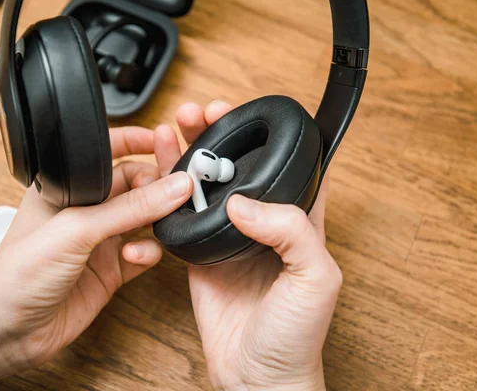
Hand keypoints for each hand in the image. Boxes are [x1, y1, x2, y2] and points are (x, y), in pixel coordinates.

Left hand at [0, 127, 192, 384]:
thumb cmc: (18, 273)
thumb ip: (131, 208)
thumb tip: (175, 186)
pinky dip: (149, 252)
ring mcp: (99, 242)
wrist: (6, 332)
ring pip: (144, 220)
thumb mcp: (77, 229)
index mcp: (66, 186)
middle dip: (157, 185)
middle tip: (179, 188)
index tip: (165, 142)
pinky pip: (144, 253)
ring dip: (157, 220)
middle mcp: (85, 211)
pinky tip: (136, 256)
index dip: (136, 144)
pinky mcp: (111, 271)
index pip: (108, 155)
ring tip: (164, 221)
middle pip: (133, 186)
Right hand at [155, 102, 341, 390]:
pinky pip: (183, 218)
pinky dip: (170, 193)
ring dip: (192, 155)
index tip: (247, 116)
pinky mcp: (201, 257)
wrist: (257, 376)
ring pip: (208, 187)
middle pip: (240, 168)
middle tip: (202, 112)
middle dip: (221, 135)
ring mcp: (230, 240)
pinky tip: (161, 171)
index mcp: (299, 224)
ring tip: (176, 127)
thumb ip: (291, 230)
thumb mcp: (315, 278)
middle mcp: (264, 227)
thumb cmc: (296, 337)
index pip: (288, 167)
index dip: (268, 138)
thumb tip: (243, 202)